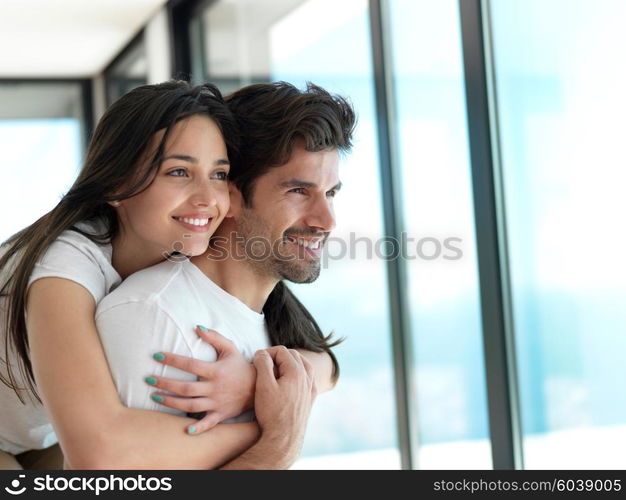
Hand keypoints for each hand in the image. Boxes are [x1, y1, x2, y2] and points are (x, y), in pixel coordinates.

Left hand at [146, 326, 255, 434]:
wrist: (258, 385)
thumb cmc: (240, 365)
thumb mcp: (230, 348)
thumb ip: (214, 337)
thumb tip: (197, 326)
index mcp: (216, 371)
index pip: (190, 365)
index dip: (173, 360)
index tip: (157, 356)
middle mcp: (215, 388)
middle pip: (186, 388)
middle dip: (165, 384)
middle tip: (148, 379)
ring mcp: (217, 403)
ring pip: (190, 405)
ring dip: (171, 402)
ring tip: (155, 396)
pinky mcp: (221, 415)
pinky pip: (208, 423)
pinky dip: (198, 428)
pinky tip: (185, 430)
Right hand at [252, 346, 316, 467]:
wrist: (284, 439)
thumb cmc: (272, 413)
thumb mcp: (263, 385)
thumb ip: (263, 364)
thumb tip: (262, 353)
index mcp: (297, 371)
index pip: (281, 350)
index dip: (267, 353)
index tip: (256, 362)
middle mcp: (307, 378)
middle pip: (293, 355)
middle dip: (277, 356)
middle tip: (264, 365)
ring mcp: (310, 389)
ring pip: (302, 365)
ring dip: (289, 364)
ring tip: (275, 370)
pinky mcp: (310, 399)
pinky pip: (307, 378)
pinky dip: (298, 374)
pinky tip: (289, 381)